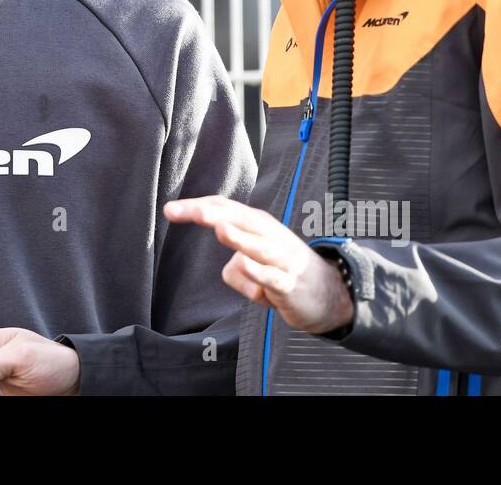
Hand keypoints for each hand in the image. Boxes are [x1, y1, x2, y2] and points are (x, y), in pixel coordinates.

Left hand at [164, 195, 353, 335]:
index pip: (225, 209)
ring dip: (239, 237)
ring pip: (257, 246)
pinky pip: (271, 277)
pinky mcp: (289, 285)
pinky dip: (258, 272)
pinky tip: (245, 265)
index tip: (170, 210)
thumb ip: (236, 261)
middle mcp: (270, 236)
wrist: (330, 293)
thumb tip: (230, 267)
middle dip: (214, 215)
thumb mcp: (256, 263)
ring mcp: (281, 260)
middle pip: (240, 220)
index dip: (198, 207)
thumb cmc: (286, 272)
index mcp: (258, 226)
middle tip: (190, 212)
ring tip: (219, 229)